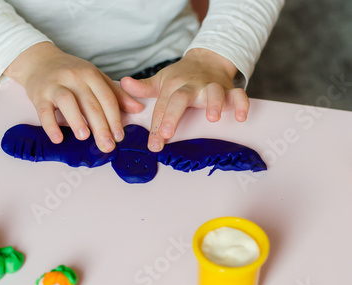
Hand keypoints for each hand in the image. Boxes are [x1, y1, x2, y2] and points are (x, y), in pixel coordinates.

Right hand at [4, 42, 143, 152]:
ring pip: (68, 102)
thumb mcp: (95, 78)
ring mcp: (55, 85)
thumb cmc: (71, 73)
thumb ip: (116, 94)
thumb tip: (138, 108)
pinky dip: (50, 125)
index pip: (107, 98)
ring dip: (77, 120)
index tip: (120, 136)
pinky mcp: (39, 94)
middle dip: (100, 127)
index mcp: (91, 75)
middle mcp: (74, 77)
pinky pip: (44, 111)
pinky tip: (57, 139)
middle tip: (107, 146)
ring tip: (85, 137)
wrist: (39, 61)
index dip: (115, 118)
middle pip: (90, 103)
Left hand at [120, 48, 249, 151]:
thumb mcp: (162, 79)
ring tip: (213, 118)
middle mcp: (192, 86)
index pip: (162, 106)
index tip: (153, 144)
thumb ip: (144, 87)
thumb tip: (124, 84)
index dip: (156, 125)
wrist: (208, 58)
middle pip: (181, 99)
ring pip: (214, 93)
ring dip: (214, 104)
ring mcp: (212, 87)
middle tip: (166, 133)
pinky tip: (241, 117)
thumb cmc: (182, 76)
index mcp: (174, 86)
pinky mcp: (229, 90)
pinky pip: (239, 95)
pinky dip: (242, 104)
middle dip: (173, 116)